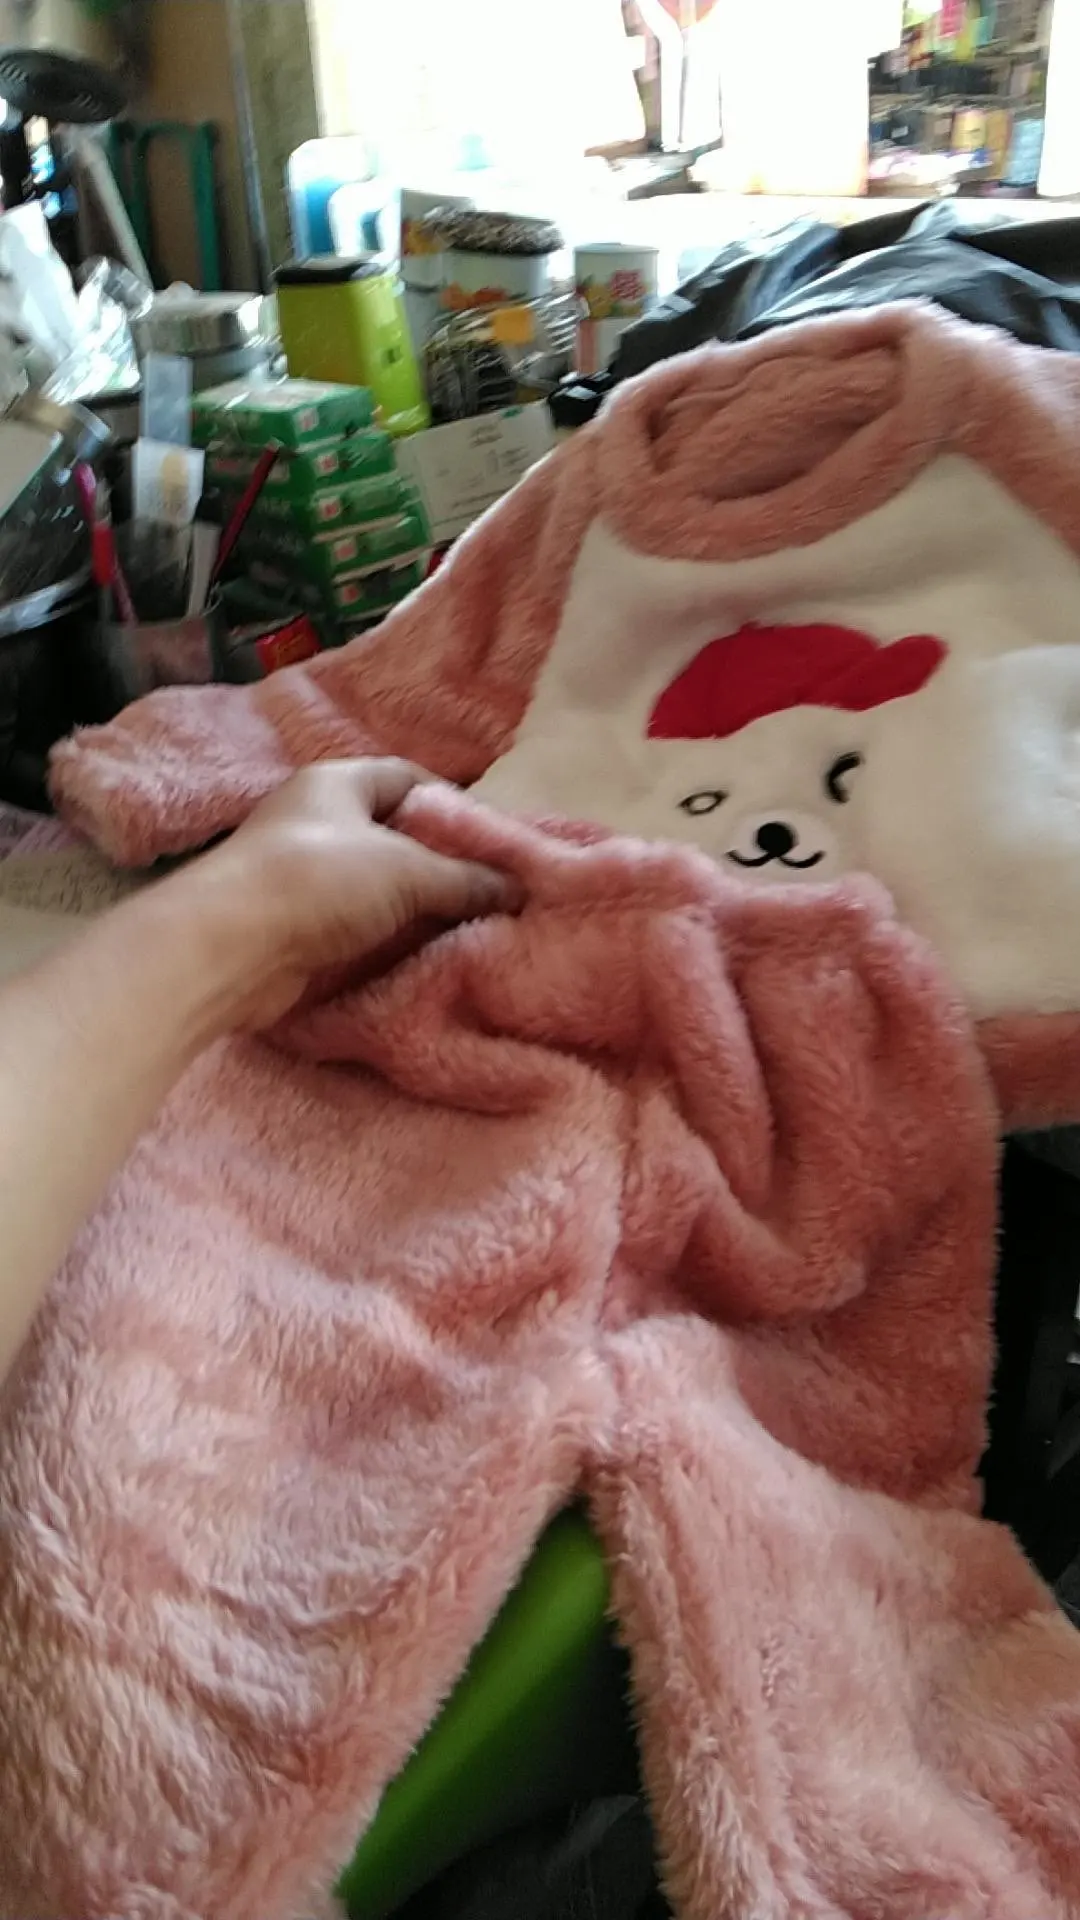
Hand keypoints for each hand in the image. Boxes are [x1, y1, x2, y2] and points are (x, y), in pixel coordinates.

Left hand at [176, 759, 519, 1029]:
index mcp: (337, 782)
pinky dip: (388, 940)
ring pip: (376, 886)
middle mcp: (317, 821)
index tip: (495, 844)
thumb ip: (466, 878)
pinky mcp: (294, 927)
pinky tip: (424, 958)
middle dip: (441, 864)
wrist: (227, 949)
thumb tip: (517, 888)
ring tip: (470, 931)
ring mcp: (302, 876)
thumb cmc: (316, 881)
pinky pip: (356, 927)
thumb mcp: (407, 870)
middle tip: (492, 894)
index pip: (409, 779)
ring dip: (416, 909)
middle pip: (395, 835)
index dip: (455, 807)